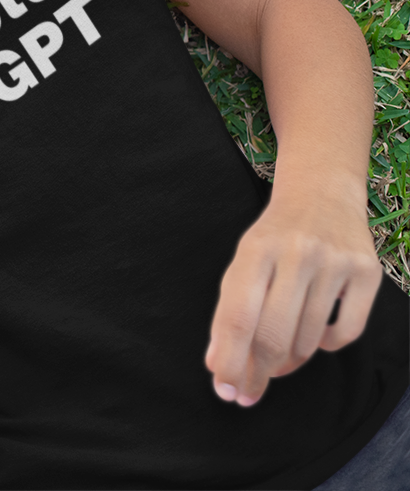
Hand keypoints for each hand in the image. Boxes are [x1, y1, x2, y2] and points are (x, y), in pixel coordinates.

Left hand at [205, 180, 381, 404]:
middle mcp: (296, 253)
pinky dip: (326, 345)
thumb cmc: (274, 237)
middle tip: (249, 392)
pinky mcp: (368, 272)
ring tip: (279, 357)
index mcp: (255, 250)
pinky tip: (315, 336)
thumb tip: (217, 365)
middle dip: (257, 373)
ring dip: (290, 360)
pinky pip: (347, 333)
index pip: (239, 318)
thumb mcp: (244, 263)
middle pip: (273, 335)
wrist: (321, 192)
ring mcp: (335, 262)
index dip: (231, 361)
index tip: (225, 391)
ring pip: (309, 340)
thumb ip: (229, 312)